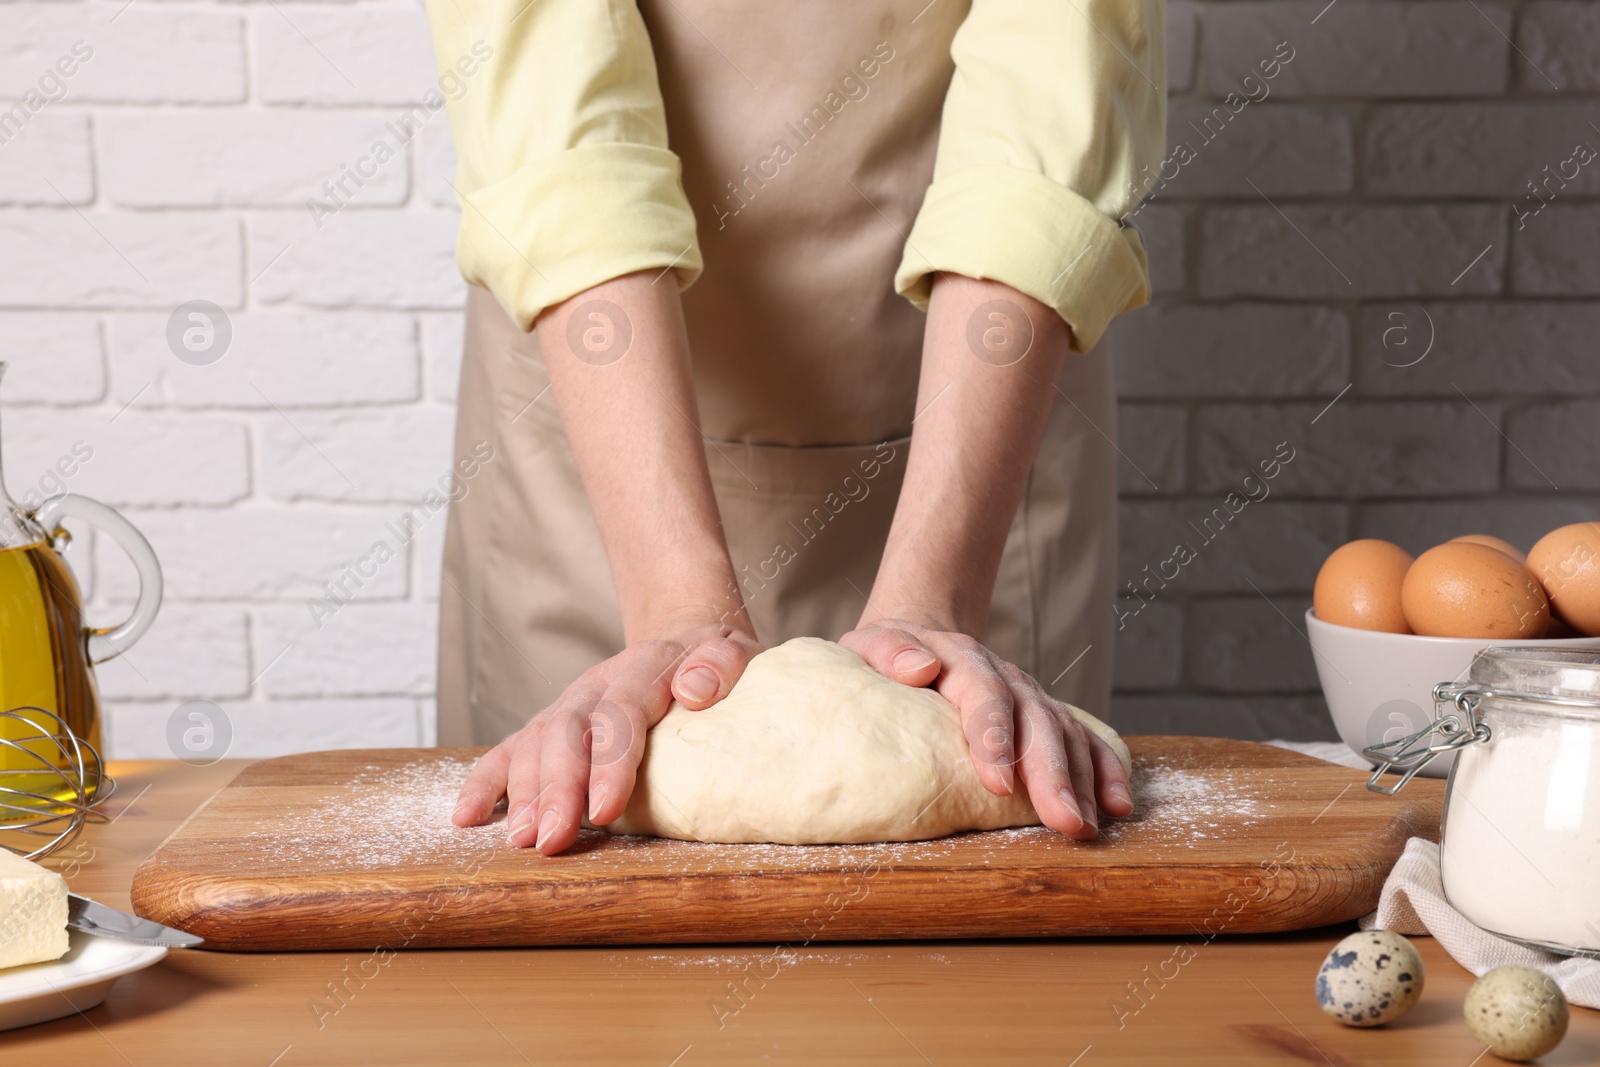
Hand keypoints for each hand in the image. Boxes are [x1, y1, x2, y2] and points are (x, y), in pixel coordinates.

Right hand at [452, 620, 763, 854]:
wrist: (682, 639)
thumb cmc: (713, 662)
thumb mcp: (734, 649)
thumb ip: (721, 665)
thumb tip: (696, 690)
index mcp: (643, 667)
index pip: (621, 714)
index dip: (610, 763)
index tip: (605, 810)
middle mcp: (595, 684)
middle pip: (566, 734)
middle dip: (556, 790)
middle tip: (551, 841)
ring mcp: (567, 705)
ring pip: (533, 744)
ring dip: (523, 793)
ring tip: (521, 841)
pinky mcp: (549, 725)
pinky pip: (508, 750)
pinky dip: (485, 782)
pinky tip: (467, 817)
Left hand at [840, 617, 1132, 839]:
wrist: (921, 637)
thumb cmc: (888, 655)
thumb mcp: (872, 644)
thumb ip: (889, 653)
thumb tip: (918, 667)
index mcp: (961, 659)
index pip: (983, 696)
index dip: (994, 738)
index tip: (998, 783)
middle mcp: (1005, 676)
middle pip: (1036, 721)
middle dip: (1051, 774)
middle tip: (1064, 820)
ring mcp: (1030, 695)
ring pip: (1065, 733)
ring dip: (1081, 781)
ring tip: (1086, 826)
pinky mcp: (1044, 715)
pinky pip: (1084, 738)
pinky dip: (1105, 770)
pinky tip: (1117, 805)